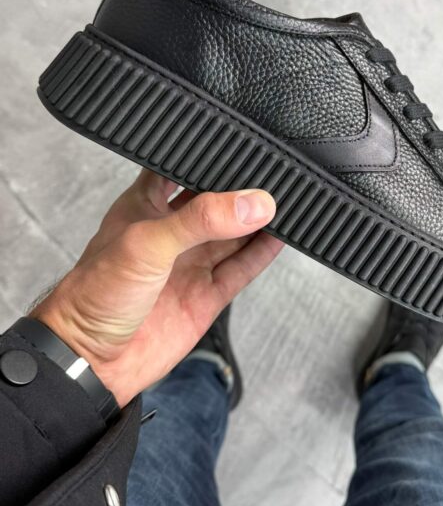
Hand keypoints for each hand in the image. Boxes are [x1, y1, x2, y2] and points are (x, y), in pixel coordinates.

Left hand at [30, 170, 282, 406]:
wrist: (92, 361)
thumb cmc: (96, 295)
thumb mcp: (147, 242)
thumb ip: (201, 219)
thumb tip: (252, 203)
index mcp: (145, 205)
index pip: (182, 168)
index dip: (208, 155)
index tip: (242, 144)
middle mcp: (171, 231)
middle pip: (217, 202)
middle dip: (242, 189)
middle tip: (274, 175)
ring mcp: (190, 263)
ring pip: (234, 234)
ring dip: (257, 220)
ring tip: (287, 201)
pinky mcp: (206, 295)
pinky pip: (242, 268)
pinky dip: (262, 253)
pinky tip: (281, 237)